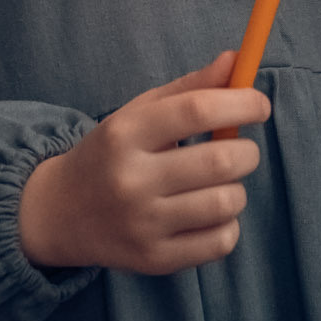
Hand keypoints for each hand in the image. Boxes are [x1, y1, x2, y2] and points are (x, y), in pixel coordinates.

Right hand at [16, 51, 270, 275]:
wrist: (61, 212)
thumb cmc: (113, 152)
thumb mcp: (140, 113)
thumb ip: (191, 88)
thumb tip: (237, 60)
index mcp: (126, 133)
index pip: (196, 110)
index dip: (240, 104)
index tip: (260, 105)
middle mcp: (131, 180)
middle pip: (219, 161)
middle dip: (247, 151)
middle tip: (242, 150)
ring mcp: (142, 225)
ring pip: (226, 203)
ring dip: (237, 190)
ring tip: (220, 184)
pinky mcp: (154, 259)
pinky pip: (220, 243)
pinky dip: (228, 226)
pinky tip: (209, 215)